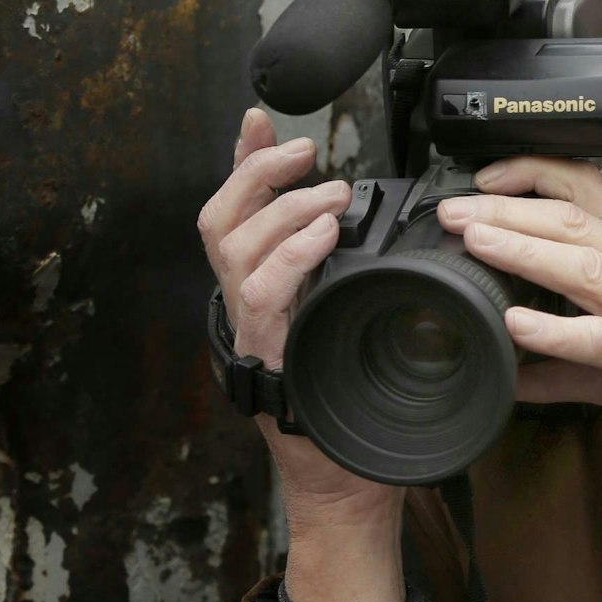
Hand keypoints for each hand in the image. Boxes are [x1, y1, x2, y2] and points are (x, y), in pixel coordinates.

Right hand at [198, 108, 402, 601]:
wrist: (350, 482)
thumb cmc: (358, 406)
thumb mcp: (357, 323)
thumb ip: (352, 277)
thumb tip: (381, 229)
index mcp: (265, 292)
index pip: (237, 214)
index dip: (243, 163)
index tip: (260, 119)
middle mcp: (247, 307)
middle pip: (220, 219)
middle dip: (258, 173)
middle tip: (309, 152)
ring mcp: (251, 331)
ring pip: (234, 247)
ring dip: (285, 209)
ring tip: (333, 197)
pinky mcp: (264, 357)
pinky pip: (262, 293)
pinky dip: (292, 256)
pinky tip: (324, 237)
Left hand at [436, 156, 601, 485]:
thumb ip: (564, 364)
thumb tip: (514, 374)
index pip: (587, 189)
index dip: (533, 174)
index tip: (486, 180)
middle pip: (571, 217)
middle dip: (506, 208)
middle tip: (453, 212)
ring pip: (582, 262)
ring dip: (522, 248)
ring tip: (474, 242)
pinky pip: (599, 338)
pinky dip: (555, 330)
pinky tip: (516, 324)